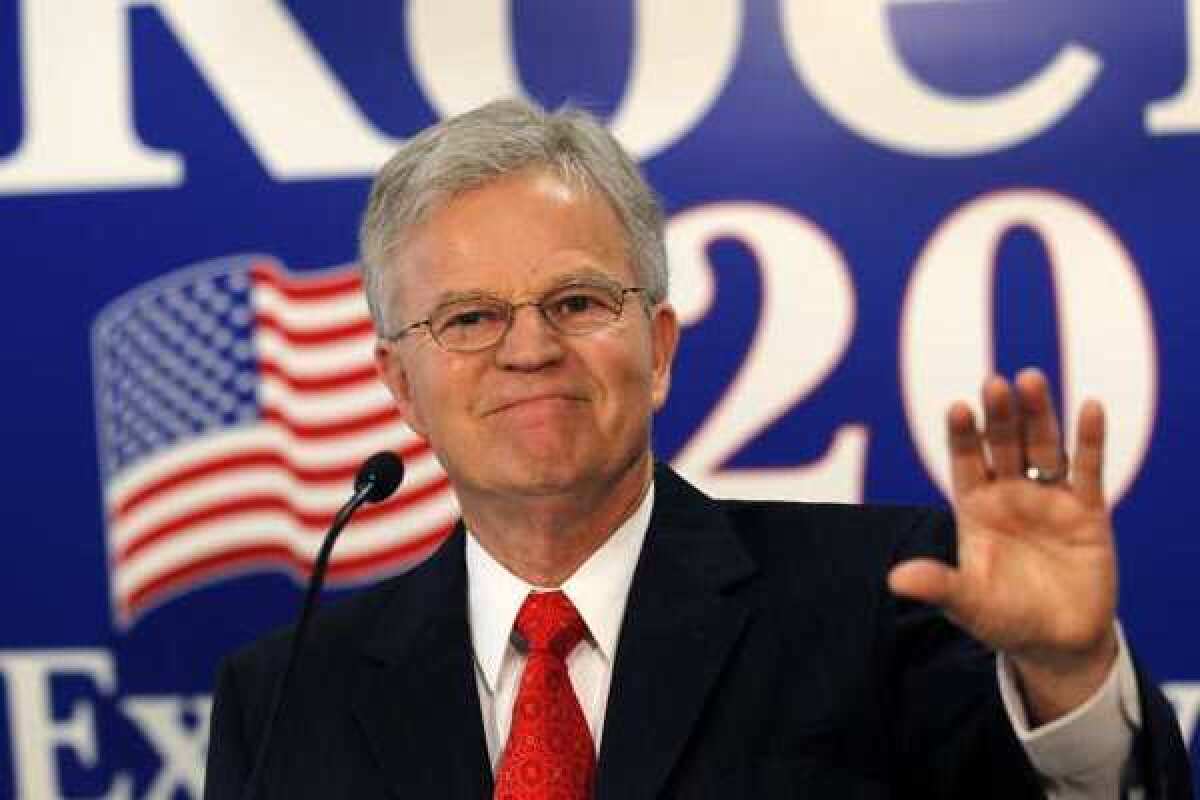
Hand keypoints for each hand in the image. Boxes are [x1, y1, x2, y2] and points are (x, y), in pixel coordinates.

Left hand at [888, 368, 1117, 722]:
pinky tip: (1091, 407)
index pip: (964, 462)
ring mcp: (1048, 498)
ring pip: (1043, 447)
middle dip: (999, 416)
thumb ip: (940, 588)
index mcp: (974, 508)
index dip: (962, 436)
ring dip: (1038, 414)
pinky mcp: (1088, 511)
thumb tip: (895, 580)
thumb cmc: (1003, 619)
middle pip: (1002, 445)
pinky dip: (1091, 439)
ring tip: (1030, 379)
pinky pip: (1089, 469)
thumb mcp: (968, 606)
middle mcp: (1009, 494)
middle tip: (994, 383)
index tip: (957, 408)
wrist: (1057, 642)